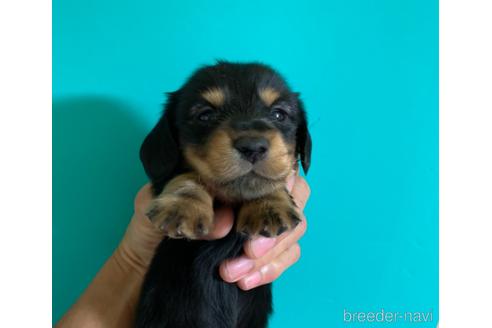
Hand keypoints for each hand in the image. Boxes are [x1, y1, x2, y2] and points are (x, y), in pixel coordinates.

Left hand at [119, 174, 309, 289]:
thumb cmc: (153, 225)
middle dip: (277, 228)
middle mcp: (254, 193)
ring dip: (271, 254)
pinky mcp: (263, 251)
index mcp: (233, 173)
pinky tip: (245, 280)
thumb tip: (226, 222)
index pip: (276, 167)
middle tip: (250, 250)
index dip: (280, 186)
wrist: (144, 264)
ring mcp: (263, 222)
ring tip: (234, 272)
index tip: (260, 211)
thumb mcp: (157, 201)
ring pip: (295, 230)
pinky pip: (287, 256)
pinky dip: (271, 270)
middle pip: (296, 199)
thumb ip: (187, 201)